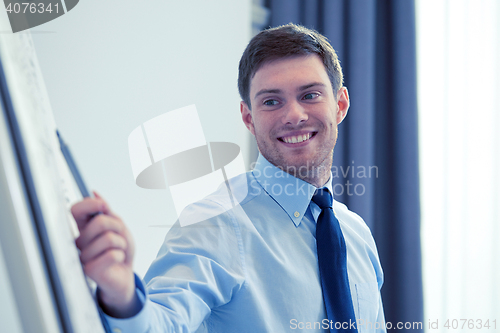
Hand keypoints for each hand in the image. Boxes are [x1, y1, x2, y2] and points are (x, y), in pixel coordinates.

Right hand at [71, 192, 139, 317]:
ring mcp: (83, 256)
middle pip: (100, 222)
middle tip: (119, 236)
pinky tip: (116, 261)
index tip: (103, 206)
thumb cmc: (120, 250)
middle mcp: (80, 241)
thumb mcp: (118, 226)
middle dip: (118, 226)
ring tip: (118, 251)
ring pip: (109, 238)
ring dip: (121, 244)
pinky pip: (113, 254)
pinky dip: (121, 255)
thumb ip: (107, 212)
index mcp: (84, 228)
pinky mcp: (90, 269)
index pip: (76, 210)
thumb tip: (95, 194)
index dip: (90, 204)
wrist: (124, 275)